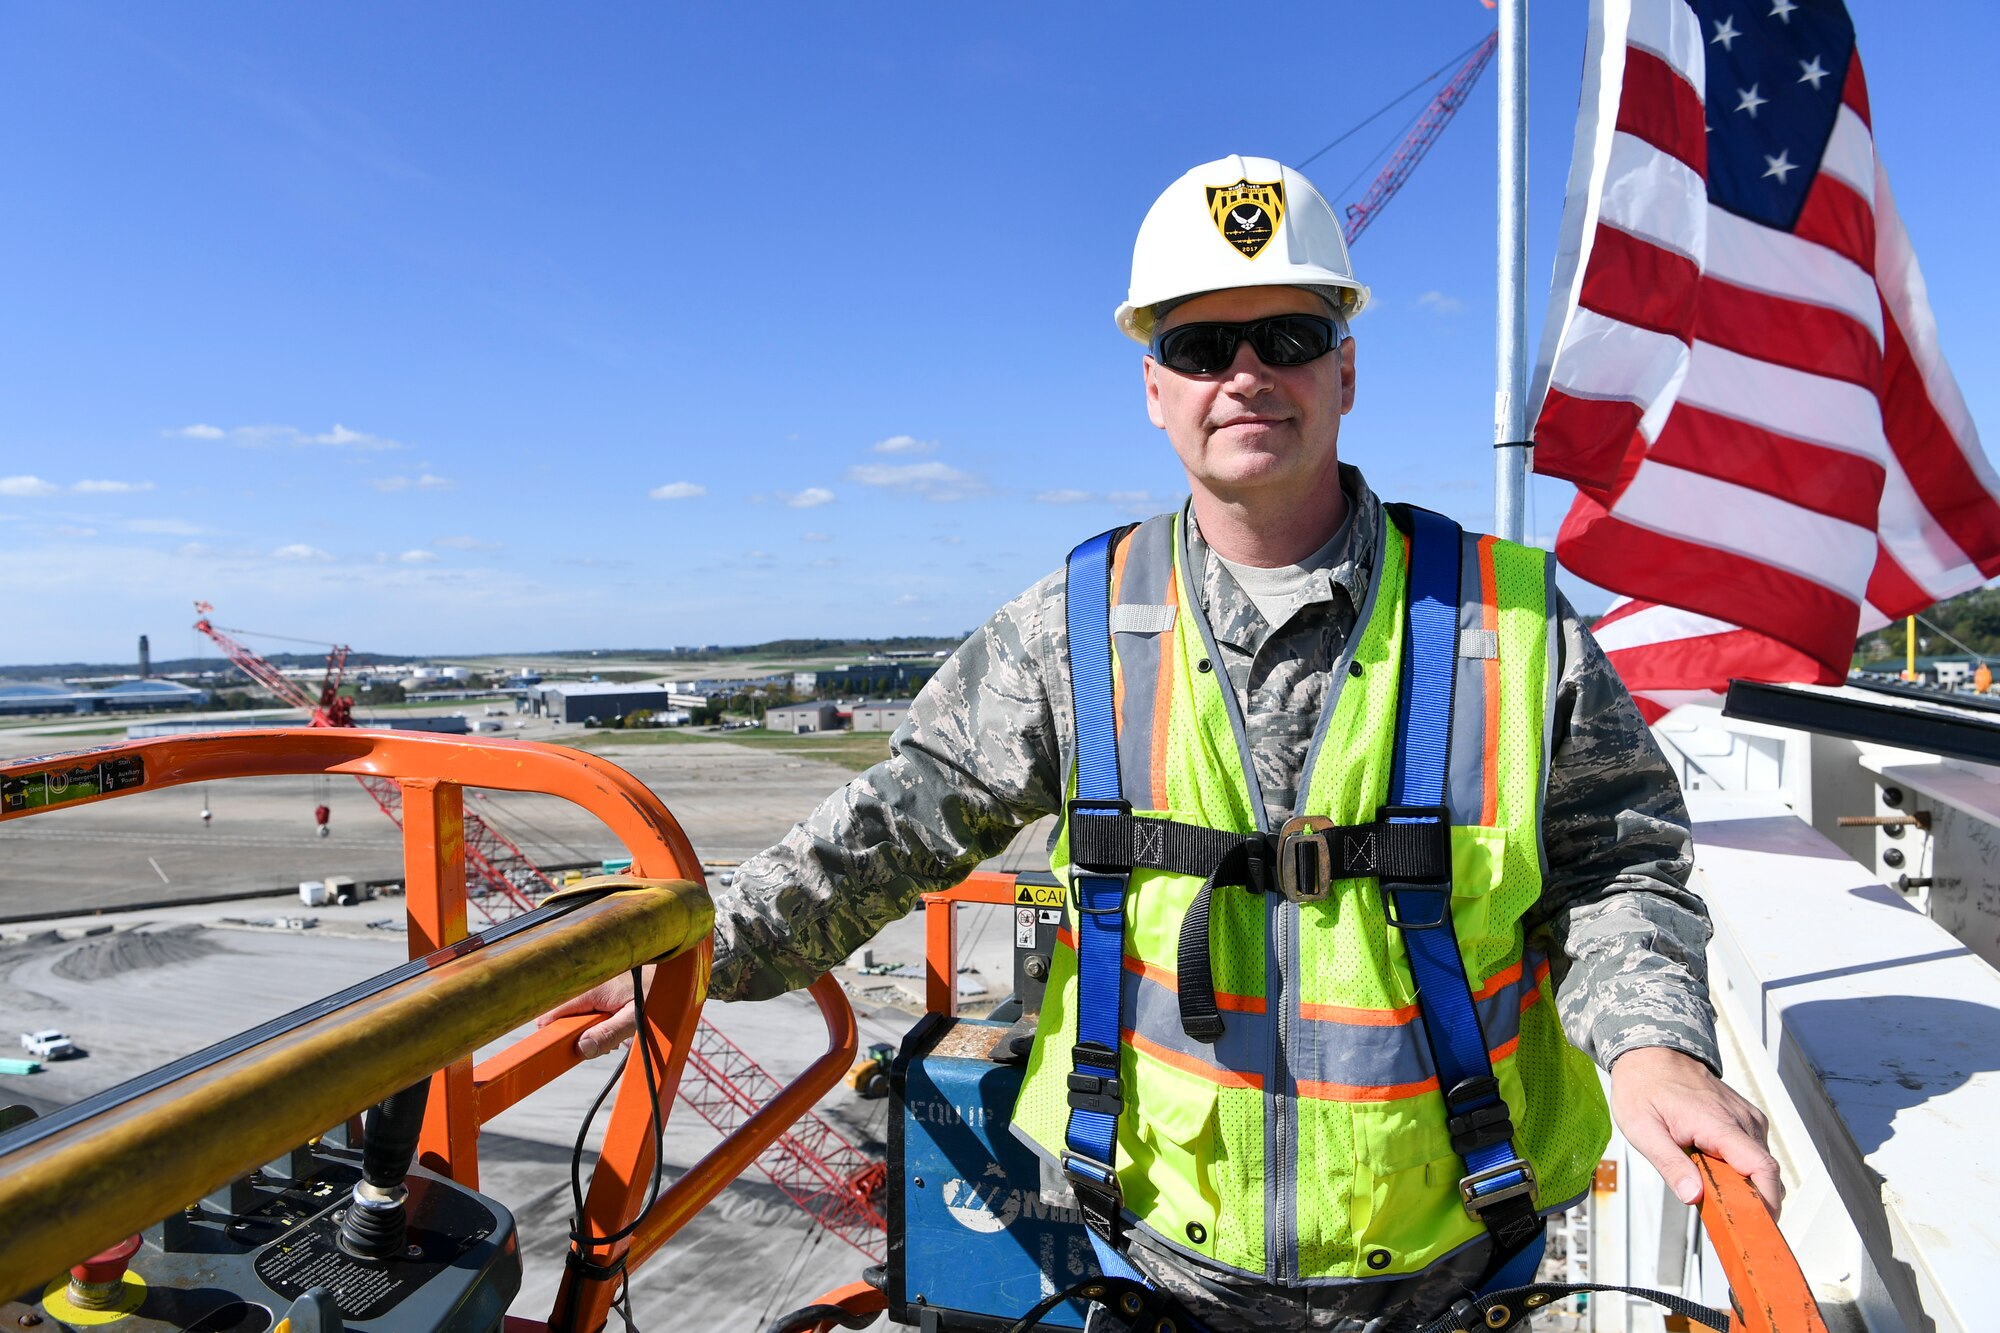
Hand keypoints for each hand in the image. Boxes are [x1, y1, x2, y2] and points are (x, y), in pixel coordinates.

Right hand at [536, 967, 649, 1059]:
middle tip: (597, 1040)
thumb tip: (581, 1048)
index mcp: (588, 991)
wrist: (670, 972)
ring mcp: (590, 985)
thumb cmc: (656, 991)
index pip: (550, 1014)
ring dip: (586, 1028)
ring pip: (572, 1013)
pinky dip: (594, 1019)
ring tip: (611, 1029)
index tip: (565, 1047)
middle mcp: (584, 985)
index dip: (554, 1033)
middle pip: (560, 1016)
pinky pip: (583, 1007)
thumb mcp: (634, 1018)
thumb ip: (608, 1034)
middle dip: (573, 1034)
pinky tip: (613, 1021)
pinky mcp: (597, 986)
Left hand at [1608, 1046, 1782, 1215]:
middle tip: (1723, 1219)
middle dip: (1752, 1202)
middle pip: (1766, 1174)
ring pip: (1761, 1165)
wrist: (1650, 1054)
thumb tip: (1693, 1196)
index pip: (1762, 1169)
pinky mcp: (1746, 1119)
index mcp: (1719, 1123)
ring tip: (1711, 1190)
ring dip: (1744, 1186)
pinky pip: (1753, 1152)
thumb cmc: (1643, 1088)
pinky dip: (1741, 1169)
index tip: (1755, 1227)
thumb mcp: (1642, 1130)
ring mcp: (1747, 1118)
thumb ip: (1670, 1164)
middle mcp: (1742, 1120)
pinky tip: (1714, 1170)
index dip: (1766, 1203)